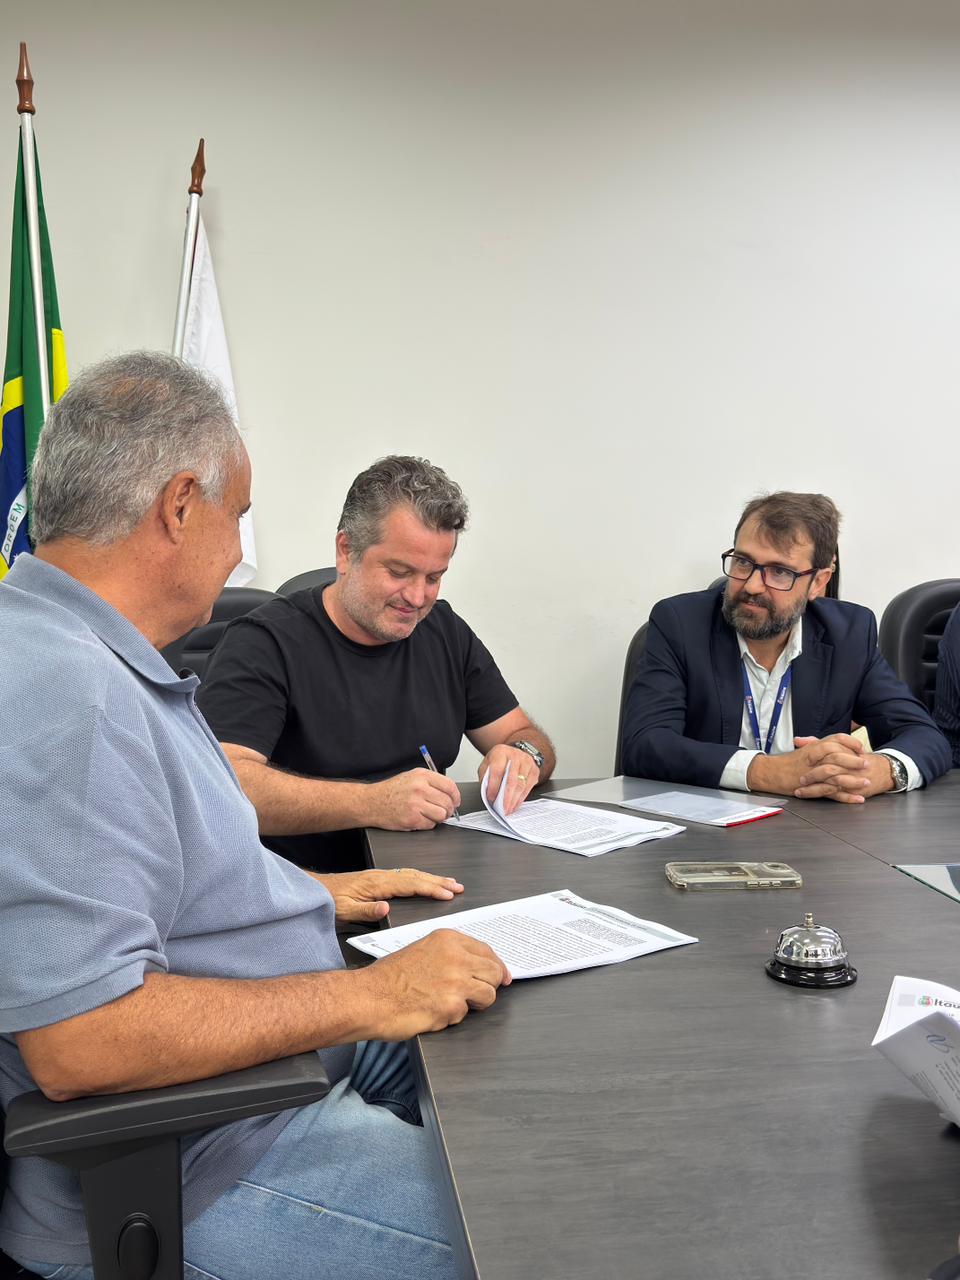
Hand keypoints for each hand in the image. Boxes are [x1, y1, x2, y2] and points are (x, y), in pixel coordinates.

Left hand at [311, 867, 464, 923]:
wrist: (316, 891)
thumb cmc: (329, 902)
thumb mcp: (345, 911)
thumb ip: (366, 911)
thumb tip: (387, 908)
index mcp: (377, 884)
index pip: (411, 885)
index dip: (431, 888)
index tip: (448, 893)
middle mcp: (381, 877)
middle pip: (416, 876)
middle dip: (438, 881)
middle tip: (458, 886)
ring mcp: (380, 876)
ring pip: (412, 874)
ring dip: (432, 878)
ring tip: (449, 882)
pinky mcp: (378, 879)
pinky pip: (405, 875)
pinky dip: (420, 877)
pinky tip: (425, 880)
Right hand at [361, 929, 511, 1037]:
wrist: (370, 997)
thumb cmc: (389, 977)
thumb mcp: (422, 950)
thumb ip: (450, 954)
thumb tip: (477, 966)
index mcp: (448, 940)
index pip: (486, 950)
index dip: (496, 966)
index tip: (501, 976)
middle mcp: (455, 956)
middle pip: (494, 971)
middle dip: (490, 985)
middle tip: (478, 994)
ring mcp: (456, 981)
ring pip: (488, 994)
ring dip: (474, 1003)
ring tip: (452, 1004)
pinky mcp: (452, 1005)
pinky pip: (466, 1014)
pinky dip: (453, 1017)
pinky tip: (434, 1011)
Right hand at [364, 768, 460, 829]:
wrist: (372, 802)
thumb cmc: (391, 791)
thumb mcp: (411, 777)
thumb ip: (431, 782)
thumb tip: (450, 793)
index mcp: (422, 776)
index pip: (449, 785)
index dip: (456, 796)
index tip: (456, 801)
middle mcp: (419, 788)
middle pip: (447, 802)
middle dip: (449, 809)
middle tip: (445, 811)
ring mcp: (415, 804)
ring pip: (442, 815)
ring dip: (439, 818)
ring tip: (431, 815)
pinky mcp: (411, 819)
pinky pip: (430, 824)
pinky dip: (428, 824)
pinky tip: (420, 819)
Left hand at [479, 744, 538, 813]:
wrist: (514, 753)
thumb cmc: (499, 761)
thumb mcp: (487, 764)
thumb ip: (485, 777)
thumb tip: (487, 793)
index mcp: (500, 752)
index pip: (497, 770)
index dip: (494, 786)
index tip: (491, 798)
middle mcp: (515, 755)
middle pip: (512, 780)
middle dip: (507, 797)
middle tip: (503, 809)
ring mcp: (527, 762)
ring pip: (521, 785)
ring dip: (515, 800)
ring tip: (509, 809)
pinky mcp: (534, 770)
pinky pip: (529, 787)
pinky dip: (521, 798)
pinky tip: (516, 804)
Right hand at [748, 734, 867, 801]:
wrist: (771, 773)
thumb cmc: (787, 763)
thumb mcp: (804, 750)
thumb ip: (819, 745)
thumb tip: (836, 744)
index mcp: (814, 747)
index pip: (836, 739)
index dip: (850, 743)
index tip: (860, 748)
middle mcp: (815, 758)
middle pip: (838, 756)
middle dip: (855, 761)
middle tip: (868, 764)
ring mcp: (814, 774)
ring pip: (837, 775)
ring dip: (854, 780)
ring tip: (867, 782)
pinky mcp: (813, 788)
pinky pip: (832, 793)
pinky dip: (847, 797)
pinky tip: (858, 798)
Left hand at [793, 737, 895, 801]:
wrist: (882, 769)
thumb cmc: (857, 757)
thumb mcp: (839, 746)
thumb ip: (816, 743)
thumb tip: (798, 740)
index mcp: (841, 752)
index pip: (824, 753)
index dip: (810, 757)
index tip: (799, 762)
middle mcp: (847, 765)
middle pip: (827, 770)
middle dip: (811, 776)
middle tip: (799, 780)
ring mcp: (850, 779)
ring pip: (830, 785)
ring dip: (813, 790)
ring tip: (800, 791)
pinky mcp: (854, 790)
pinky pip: (838, 796)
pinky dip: (825, 797)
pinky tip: (815, 799)